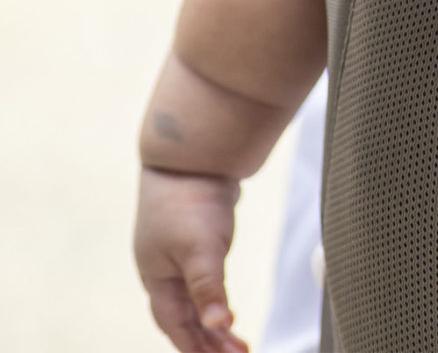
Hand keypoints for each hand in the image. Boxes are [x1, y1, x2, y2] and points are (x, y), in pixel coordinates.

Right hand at [134, 167, 248, 352]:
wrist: (192, 150)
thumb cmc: (188, 199)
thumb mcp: (200, 248)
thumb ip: (207, 287)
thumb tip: (217, 327)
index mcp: (157, 277)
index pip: (175, 325)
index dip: (195, 348)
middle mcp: (163, 268)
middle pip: (182, 317)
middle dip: (206, 341)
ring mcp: (176, 251)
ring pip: (192, 299)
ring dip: (211, 321)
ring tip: (235, 340)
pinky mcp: (193, 235)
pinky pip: (200, 278)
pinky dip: (212, 296)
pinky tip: (223, 303)